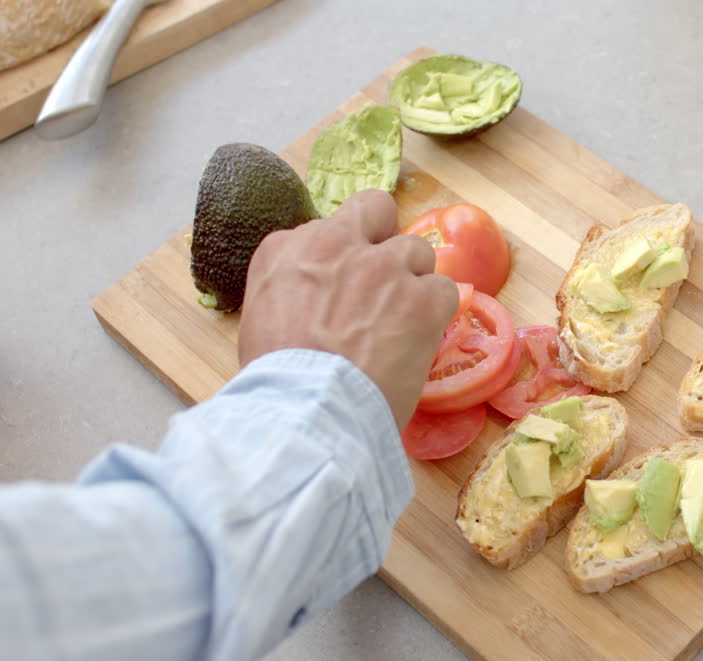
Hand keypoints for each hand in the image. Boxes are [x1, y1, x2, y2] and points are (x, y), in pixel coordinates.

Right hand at [239, 189, 457, 428]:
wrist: (309, 410)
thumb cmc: (277, 379)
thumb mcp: (257, 318)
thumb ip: (290, 287)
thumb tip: (315, 294)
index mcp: (287, 249)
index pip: (326, 227)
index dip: (341, 254)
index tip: (344, 282)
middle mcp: (337, 243)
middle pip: (375, 210)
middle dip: (382, 237)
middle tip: (384, 279)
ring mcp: (385, 267)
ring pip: (416, 250)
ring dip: (412, 281)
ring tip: (402, 323)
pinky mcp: (423, 297)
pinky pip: (444, 289)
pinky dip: (437, 313)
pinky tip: (420, 340)